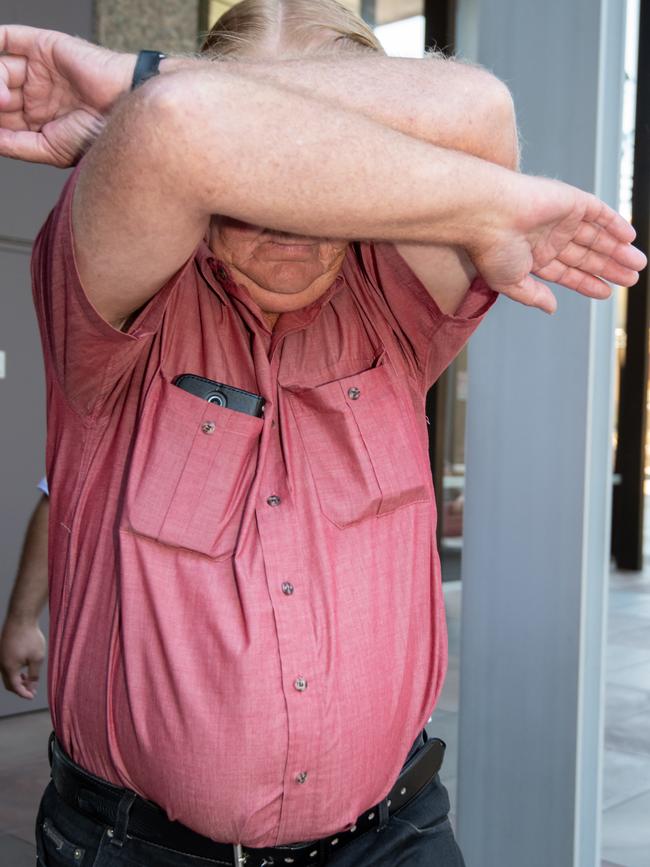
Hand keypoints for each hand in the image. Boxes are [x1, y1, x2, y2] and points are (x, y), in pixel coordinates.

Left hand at [0, 25, 134, 165]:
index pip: (3, 118)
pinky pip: (9, 39)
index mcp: (40, 119)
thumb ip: (17, 145)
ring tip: (3, 98)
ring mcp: (39, 69)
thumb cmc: (102, 132)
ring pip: (0, 69)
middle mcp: (38, 94)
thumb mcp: (51, 149)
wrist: (125, 109)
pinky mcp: (43, 47)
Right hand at [0, 617, 45, 698]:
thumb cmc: (30, 637)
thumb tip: (32, 687)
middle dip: (19, 688)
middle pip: (8, 682)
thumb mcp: (37, 658)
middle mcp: (1, 664)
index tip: (32, 697)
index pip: (15, 687)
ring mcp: (0, 656)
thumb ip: (34, 674)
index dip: (24, 693)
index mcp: (9, 668)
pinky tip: (23, 665)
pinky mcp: (2, 649)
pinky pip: (6, 665)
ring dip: (16, 678)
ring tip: (28, 678)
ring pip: (6, 674)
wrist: (21, 618)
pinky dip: (13, 670)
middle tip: (30, 690)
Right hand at [470, 173, 645, 312]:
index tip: (606, 292)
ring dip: (617, 249)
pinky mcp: (571, 200)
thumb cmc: (491, 247)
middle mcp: (547, 237)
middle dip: (608, 267)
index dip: (587, 282)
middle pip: (586, 254)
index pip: (566, 272)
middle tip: (631, 279)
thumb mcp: (511, 282)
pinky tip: (629, 237)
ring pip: (595, 235)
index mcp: (532, 256)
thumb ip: (533, 295)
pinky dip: (614, 223)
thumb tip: (551, 307)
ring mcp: (560, 218)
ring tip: (637, 264)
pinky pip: (599, 212)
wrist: (489, 213)